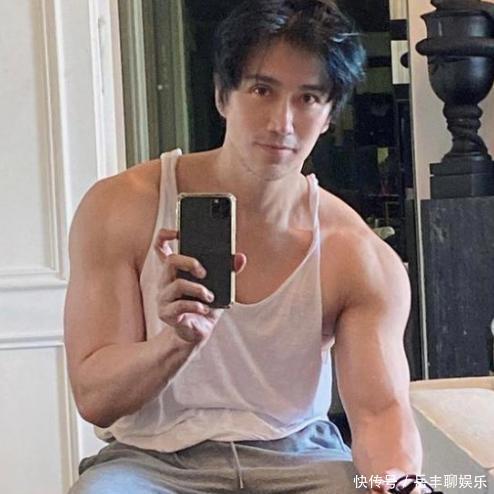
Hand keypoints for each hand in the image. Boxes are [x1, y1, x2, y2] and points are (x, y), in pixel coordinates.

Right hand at [154, 229, 246, 344]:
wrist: (198, 333)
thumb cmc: (206, 306)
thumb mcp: (220, 287)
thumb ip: (228, 271)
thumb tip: (240, 258)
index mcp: (175, 270)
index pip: (161, 247)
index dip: (166, 235)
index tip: (179, 232)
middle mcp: (166, 281)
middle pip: (170, 260)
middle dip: (190, 261)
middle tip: (204, 272)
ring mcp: (164, 297)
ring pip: (177, 284)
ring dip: (198, 289)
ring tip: (210, 296)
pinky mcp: (166, 313)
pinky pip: (180, 306)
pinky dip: (196, 306)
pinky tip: (205, 308)